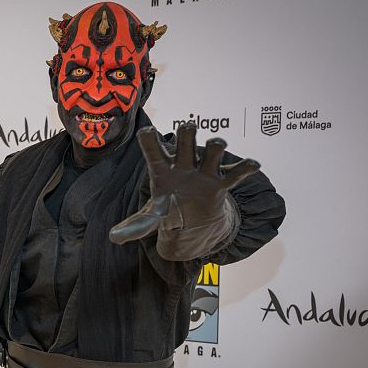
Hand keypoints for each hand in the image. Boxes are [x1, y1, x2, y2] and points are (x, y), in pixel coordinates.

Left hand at [109, 122, 258, 245]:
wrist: (191, 217)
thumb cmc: (168, 206)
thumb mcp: (151, 216)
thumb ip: (136, 225)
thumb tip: (113, 237)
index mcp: (161, 169)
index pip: (152, 150)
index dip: (149, 141)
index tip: (146, 133)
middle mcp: (183, 164)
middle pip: (185, 140)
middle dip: (187, 134)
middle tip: (187, 130)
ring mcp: (203, 171)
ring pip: (212, 150)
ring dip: (215, 146)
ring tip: (217, 145)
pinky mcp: (221, 183)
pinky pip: (235, 172)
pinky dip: (245, 168)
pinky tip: (253, 165)